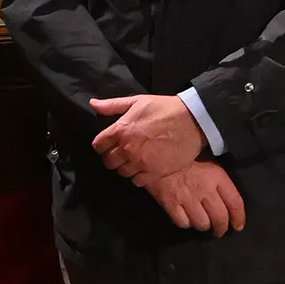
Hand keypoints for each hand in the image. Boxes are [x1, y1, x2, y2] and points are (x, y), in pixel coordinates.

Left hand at [90, 93, 204, 182]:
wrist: (191, 121)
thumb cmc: (163, 108)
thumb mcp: (136, 101)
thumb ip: (112, 105)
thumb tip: (92, 104)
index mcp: (120, 130)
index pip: (98, 145)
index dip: (101, 145)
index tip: (107, 145)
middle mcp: (127, 149)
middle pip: (108, 162)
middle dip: (111, 158)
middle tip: (120, 153)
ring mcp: (141, 163)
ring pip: (122, 172)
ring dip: (125, 167)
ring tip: (133, 160)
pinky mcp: (154, 173)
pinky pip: (137, 181)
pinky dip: (138, 176)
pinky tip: (143, 168)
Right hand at [138, 161, 246, 236]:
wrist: (154, 151)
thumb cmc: (183, 155)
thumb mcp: (206, 159)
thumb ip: (217, 175)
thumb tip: (226, 191)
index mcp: (215, 176)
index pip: (235, 202)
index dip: (239, 217)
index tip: (238, 225)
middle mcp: (204, 190)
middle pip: (220, 218)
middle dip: (221, 228)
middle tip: (219, 230)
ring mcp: (187, 199)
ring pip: (202, 223)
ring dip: (203, 225)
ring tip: (202, 223)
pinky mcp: (171, 204)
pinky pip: (183, 223)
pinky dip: (186, 223)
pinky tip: (186, 218)